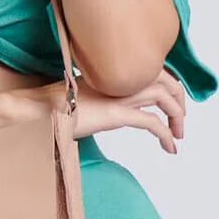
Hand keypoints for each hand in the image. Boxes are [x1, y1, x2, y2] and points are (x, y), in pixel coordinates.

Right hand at [9, 69, 185, 153]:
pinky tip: (169, 147)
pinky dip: (165, 134)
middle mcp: (120, 79)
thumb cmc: (52, 105)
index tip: (171, 104)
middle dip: (179, 100)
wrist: (38, 109)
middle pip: (166, 80)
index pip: (152, 71)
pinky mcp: (116, 114)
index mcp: (113, 72)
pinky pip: (152, 123)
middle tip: (180, 122)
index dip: (168, 86)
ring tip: (178, 135)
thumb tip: (108, 108)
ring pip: (165, 97)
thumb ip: (100, 97)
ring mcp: (119, 95)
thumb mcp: (81, 95)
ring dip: (177, 117)